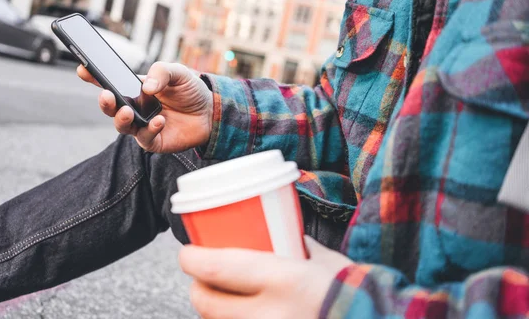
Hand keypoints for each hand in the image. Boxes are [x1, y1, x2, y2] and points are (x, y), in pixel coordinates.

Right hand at [78, 62, 212, 152]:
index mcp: (135, 89)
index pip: (110, 83)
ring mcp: (142, 125)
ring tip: (128, 111)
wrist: (211, 111)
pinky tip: (160, 120)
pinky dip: (150, 129)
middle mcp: (135, 108)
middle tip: (106, 95)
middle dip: (105, 102)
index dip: (94, 76)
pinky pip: (146, 138)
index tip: (82, 69)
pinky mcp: (154, 141)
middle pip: (111, 108)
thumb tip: (146, 87)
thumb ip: (161, 73)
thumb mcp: (178, 72)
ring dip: (122, 119)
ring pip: (122, 126)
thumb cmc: (190, 90)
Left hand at [179, 237, 352, 318]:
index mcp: (283, 280)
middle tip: (200, 275)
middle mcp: (270, 314)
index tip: (187, 252)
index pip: (217, 269)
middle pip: (207, 303)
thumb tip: (277, 230)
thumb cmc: (352, 291)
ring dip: (212, 310)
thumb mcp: (323, 260)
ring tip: (219, 296)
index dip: (192, 259)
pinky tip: (238, 314)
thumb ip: (295, 246)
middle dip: (197, 288)